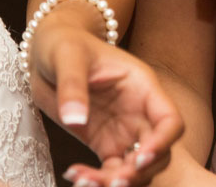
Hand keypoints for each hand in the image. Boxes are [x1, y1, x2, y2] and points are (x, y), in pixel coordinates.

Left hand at [29, 23, 182, 186]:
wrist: (46, 52)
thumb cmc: (63, 43)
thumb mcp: (67, 57)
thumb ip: (73, 86)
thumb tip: (75, 120)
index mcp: (142, 87)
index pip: (170, 120)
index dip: (162, 142)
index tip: (138, 158)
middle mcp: (139, 112)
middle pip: (158, 152)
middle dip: (139, 172)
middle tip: (112, 183)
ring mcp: (123, 130)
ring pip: (134, 167)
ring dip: (117, 181)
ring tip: (85, 183)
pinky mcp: (104, 143)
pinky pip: (109, 170)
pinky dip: (97, 180)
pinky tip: (75, 177)